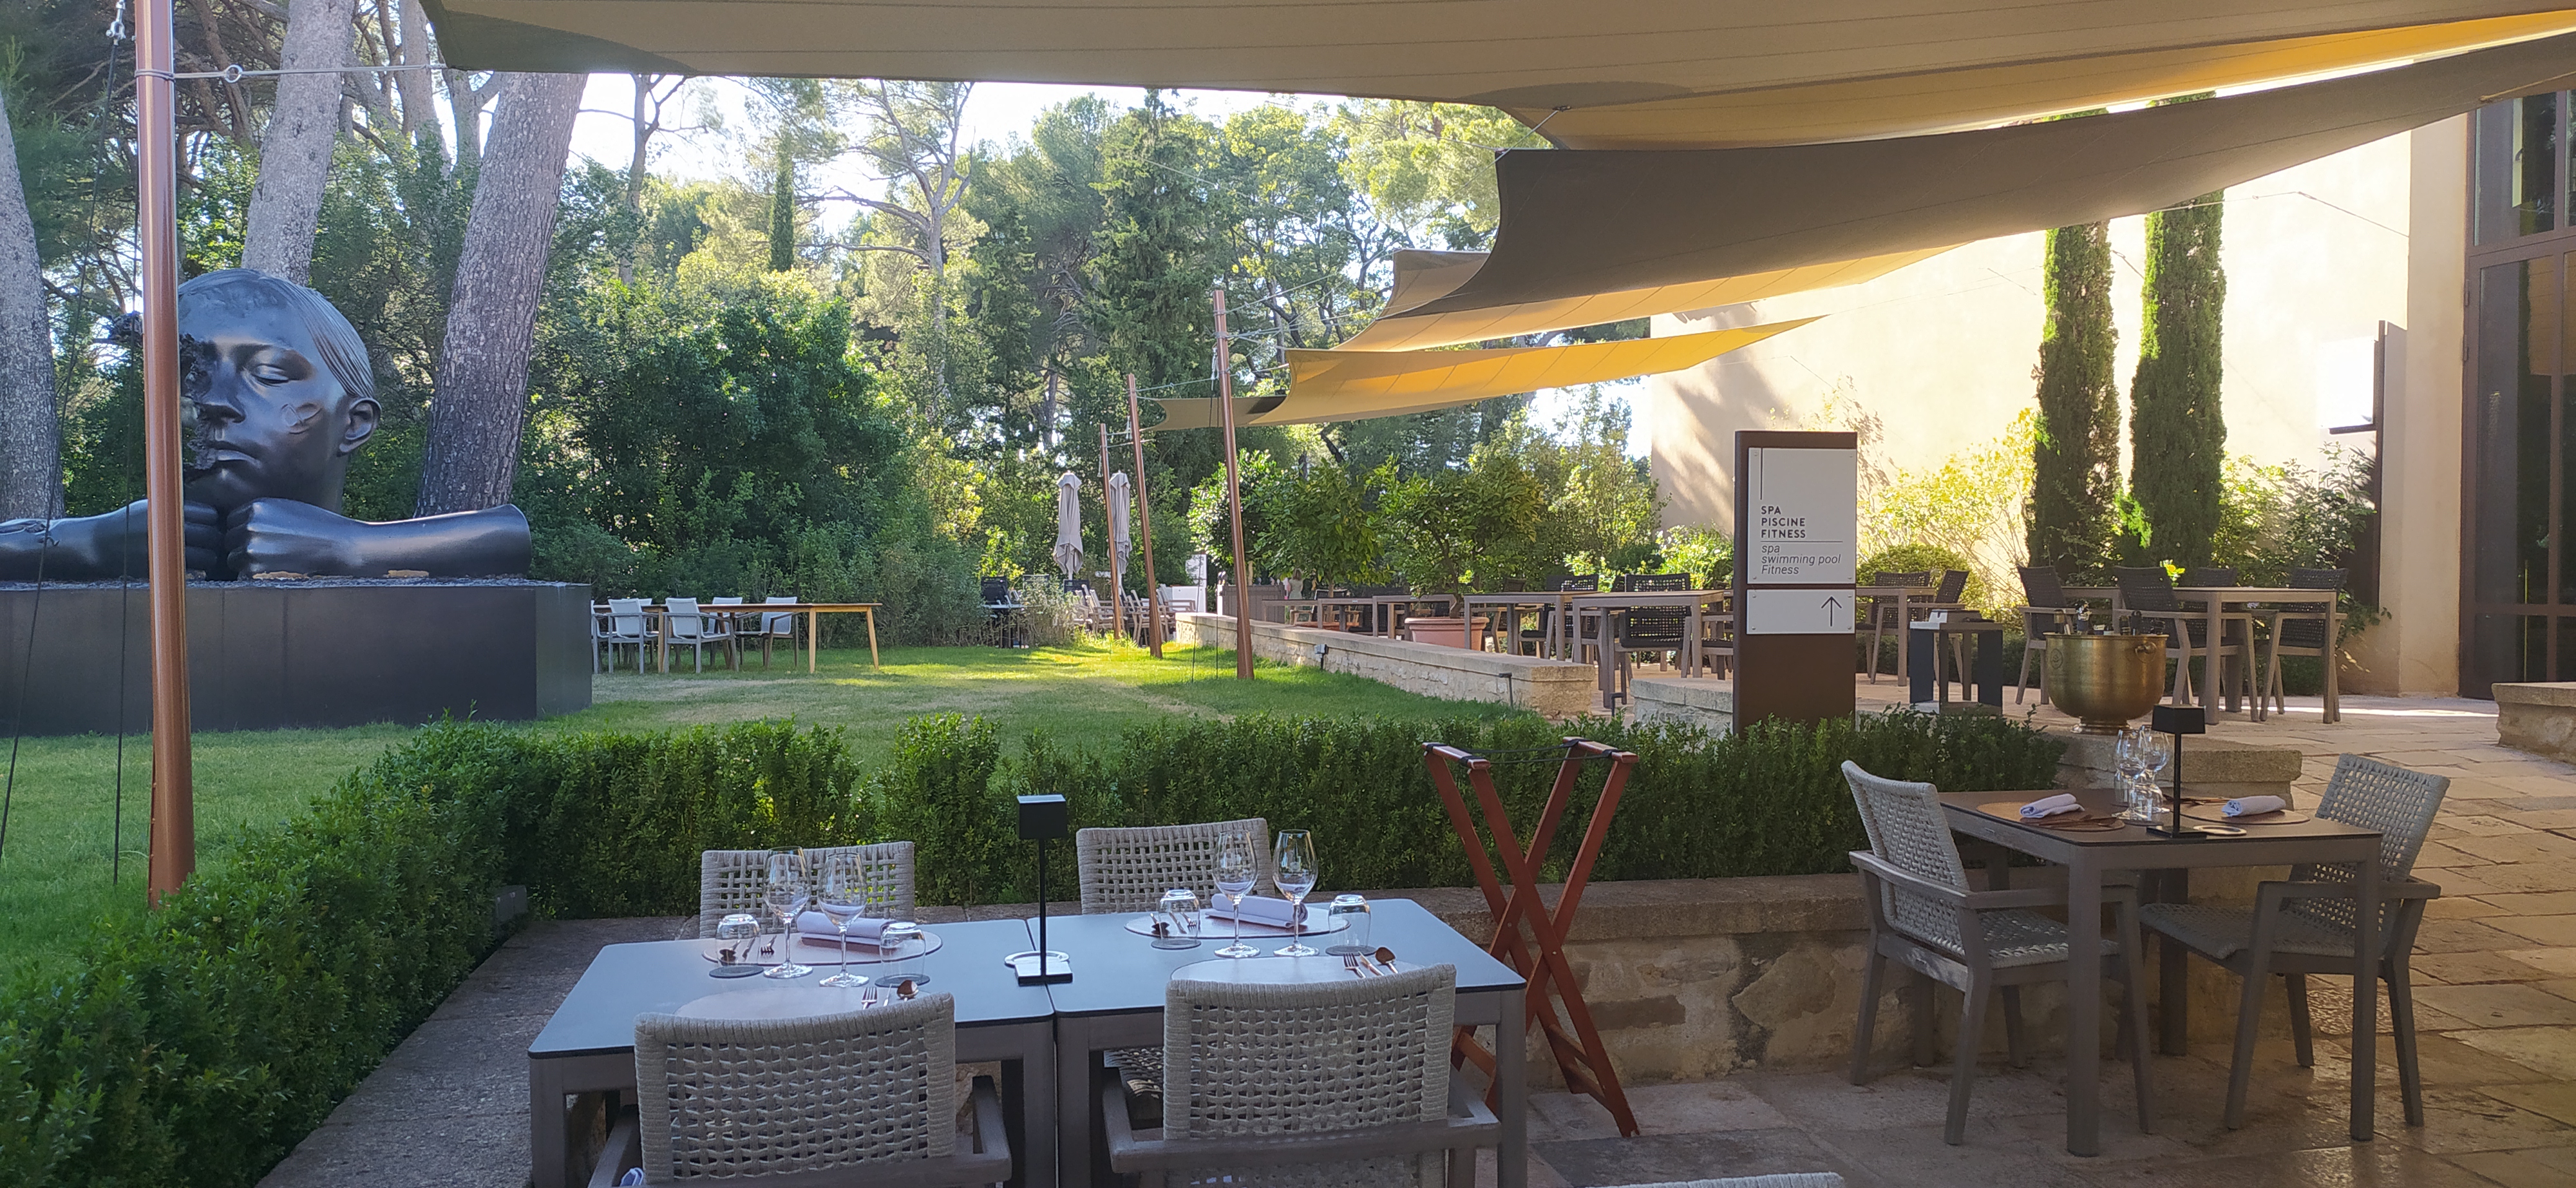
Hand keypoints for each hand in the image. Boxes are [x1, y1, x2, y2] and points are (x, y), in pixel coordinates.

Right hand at [90, 499, 219, 575]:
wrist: (100, 544)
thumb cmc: (129, 523)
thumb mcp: (152, 507)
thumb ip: (178, 508)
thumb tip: (210, 510)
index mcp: (168, 511)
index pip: (210, 515)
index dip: (212, 520)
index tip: (207, 523)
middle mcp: (169, 529)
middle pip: (212, 535)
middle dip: (214, 538)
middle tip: (208, 541)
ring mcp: (167, 551)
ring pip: (208, 557)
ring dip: (209, 556)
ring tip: (201, 554)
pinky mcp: (163, 568)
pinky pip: (193, 571)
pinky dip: (197, 569)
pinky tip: (190, 564)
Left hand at [224, 498, 375, 576]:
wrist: (340, 545)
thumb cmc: (319, 526)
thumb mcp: (287, 507)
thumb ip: (262, 512)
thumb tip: (241, 523)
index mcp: (257, 506)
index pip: (232, 519)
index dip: (243, 530)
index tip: (261, 538)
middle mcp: (249, 523)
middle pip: (229, 538)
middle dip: (242, 545)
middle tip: (267, 552)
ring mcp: (250, 545)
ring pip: (232, 557)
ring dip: (246, 562)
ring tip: (271, 562)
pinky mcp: (255, 566)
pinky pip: (242, 572)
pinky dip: (254, 574)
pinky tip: (274, 570)